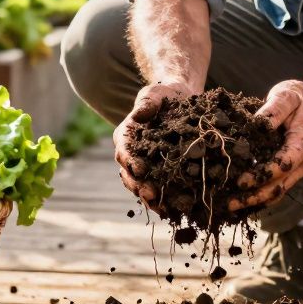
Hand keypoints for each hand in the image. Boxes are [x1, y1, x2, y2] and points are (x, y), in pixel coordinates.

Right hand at [114, 81, 197, 209]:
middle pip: (129, 174)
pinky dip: (164, 200)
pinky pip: (158, 188)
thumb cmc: (164, 95)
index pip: (123, 152)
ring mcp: (145, 165)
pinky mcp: (160, 172)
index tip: (141, 170)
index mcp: (126, 136)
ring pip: (140, 186)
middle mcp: (131, 154)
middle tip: (152, 195)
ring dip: (149, 199)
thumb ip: (147, 103)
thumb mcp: (155, 94)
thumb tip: (139, 114)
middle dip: (139, 186)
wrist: (179, 101)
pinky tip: (174, 209)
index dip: (130, 162)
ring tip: (162, 209)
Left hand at [231, 79, 302, 209]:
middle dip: (254, 197)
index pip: (283, 166)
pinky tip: (243, 200)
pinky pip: (279, 188)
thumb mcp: (286, 95)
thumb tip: (256, 124)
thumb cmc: (301, 98)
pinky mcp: (295, 171)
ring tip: (232, 206)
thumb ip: (273, 111)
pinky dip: (262, 196)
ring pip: (279, 192)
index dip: (261, 176)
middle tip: (229, 204)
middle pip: (279, 186)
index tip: (240, 181)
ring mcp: (301, 169)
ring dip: (256, 201)